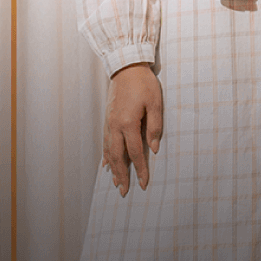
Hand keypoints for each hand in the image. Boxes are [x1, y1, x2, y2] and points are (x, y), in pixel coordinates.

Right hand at [102, 63, 163, 195]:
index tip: (144, 184)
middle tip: (124, 192)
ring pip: (108, 151)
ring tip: (115, 182)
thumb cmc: (144, 84)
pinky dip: (105, 155)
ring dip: (112, 168)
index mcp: (128, 124)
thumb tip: (154, 148)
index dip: (140, 169)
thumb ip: (155, 127)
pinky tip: (105, 164)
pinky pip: (105, 142)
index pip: (135, 153)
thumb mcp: (156, 103)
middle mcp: (115, 126)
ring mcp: (108, 123)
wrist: (126, 67)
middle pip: (117, 157)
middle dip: (121, 176)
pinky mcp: (107, 119)